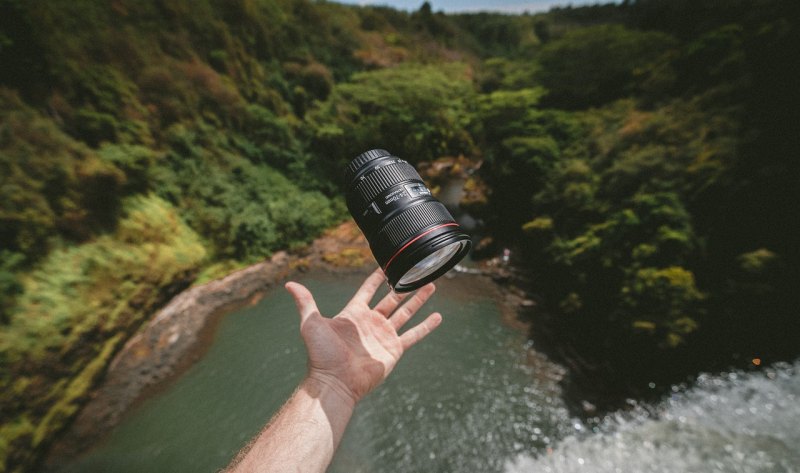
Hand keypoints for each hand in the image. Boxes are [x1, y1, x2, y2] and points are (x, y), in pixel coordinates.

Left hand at [285, 268, 440, 405]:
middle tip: (415, 272)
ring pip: (405, 313)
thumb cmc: (321, 354)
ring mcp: (384, 336)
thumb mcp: (311, 323)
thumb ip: (305, 302)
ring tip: (430, 285)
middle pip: (391, 300)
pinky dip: (426, 326)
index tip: (386, 264)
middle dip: (403, 286)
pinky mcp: (394, 349)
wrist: (335, 381)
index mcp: (354, 314)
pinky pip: (413, 335)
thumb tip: (289, 284)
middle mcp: (371, 323)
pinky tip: (437, 317)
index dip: (377, 278)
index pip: (368, 291)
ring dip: (418, 300)